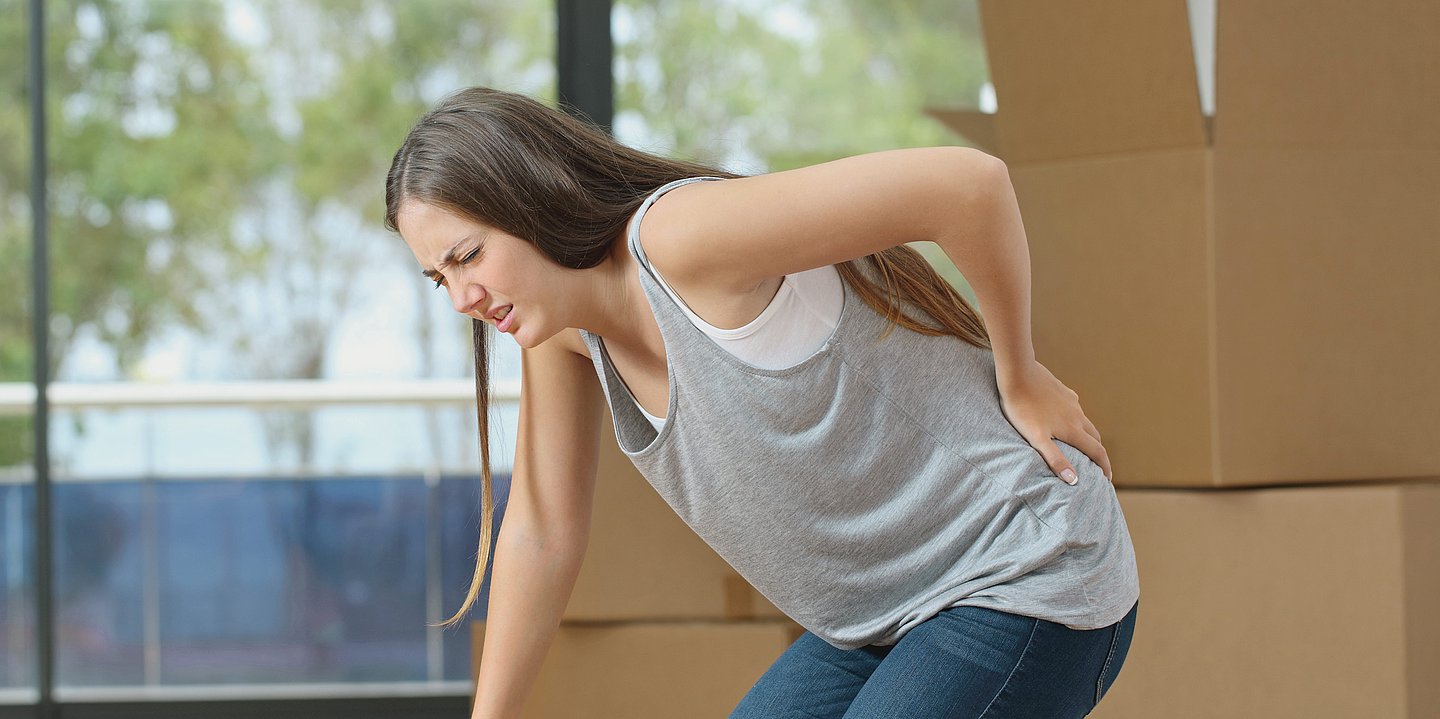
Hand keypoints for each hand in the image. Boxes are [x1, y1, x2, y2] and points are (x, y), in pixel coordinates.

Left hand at [996, 359, 1112, 483]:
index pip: (1097, 452)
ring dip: (1088, 436)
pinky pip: (1074, 408)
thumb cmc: (1023, 409)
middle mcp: (1077, 415)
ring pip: (1085, 422)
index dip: (1104, 467)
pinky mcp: (1062, 391)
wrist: (1017, 374)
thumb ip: (1055, 459)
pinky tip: (1066, 420)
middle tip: (1096, 466)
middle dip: (1098, 453)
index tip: (1107, 480)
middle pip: (1095, 437)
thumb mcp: (1036, 439)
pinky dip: (1076, 420)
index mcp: (1073, 430)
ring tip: (1082, 446)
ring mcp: (1071, 402)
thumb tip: (1074, 480)